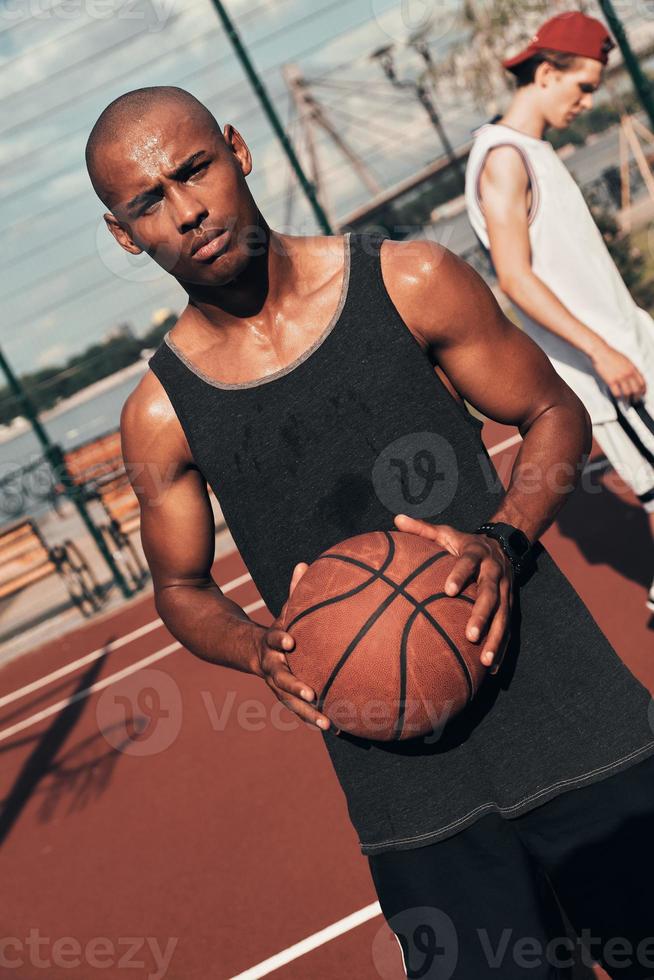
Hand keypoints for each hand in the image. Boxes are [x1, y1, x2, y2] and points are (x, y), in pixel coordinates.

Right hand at [251, 562, 333, 731]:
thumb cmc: (278, 627)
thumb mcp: (284, 610)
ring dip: (308, 714)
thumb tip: (304, 563)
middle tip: (312, 694)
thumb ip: (295, 591)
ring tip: (329, 724)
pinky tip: (340, 728)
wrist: (250, 652)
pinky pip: (301, 710)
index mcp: (271, 643)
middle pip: (280, 679)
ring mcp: (277, 685)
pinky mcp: (286, 697)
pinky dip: (317, 718)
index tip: (290, 641)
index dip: (280, 639)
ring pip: (290, 702)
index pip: (274, 639)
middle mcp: (271, 667)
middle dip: (295, 687)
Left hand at [394, 515, 513, 674]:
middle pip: (490, 594)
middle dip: (482, 615)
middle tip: (470, 635)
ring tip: (485, 661)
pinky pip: (508, 628)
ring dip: (496, 638)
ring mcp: (505, 591)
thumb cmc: (464, 543)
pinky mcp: (510, 604)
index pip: (468, 563)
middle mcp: (494, 573)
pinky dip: (502, 647)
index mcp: (476, 554)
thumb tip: (396, 518)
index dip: (460, 575)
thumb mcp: (446, 533)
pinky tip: (493, 668)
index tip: (449, 590)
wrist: (504, 543)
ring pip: (503, 616)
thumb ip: (422, 529)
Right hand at [591, 342, 645, 402]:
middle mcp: (628, 373)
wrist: (601, 352)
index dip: (644, 390)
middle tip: (635, 401)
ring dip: (628, 400)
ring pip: (627, 393)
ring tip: (627, 403)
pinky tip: (618, 399)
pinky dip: (619, 398)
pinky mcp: (611, 381)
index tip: (642, 394)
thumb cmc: (611, 355)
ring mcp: (620, 377)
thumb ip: (631, 369)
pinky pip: (617, 393)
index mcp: (633, 368)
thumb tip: (634, 377)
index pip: (642, 382)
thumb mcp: (625, 360)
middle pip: (636, 389)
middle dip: (637, 397)